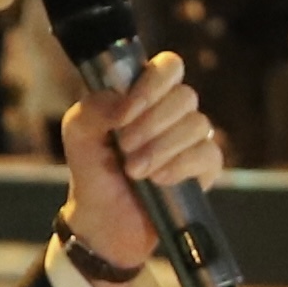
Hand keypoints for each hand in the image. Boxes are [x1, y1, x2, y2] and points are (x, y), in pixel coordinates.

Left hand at [64, 47, 227, 275]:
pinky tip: (160, 179)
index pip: (169, 67)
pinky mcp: (205, 168)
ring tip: (136, 171)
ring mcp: (192, 139)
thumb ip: (94, 107)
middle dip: (152, 124)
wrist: (104, 219)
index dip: (152, 85)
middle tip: (125, 147)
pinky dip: (181, 166)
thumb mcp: (79, 132)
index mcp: (146, 94)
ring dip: (162, 148)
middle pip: (185, 96)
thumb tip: (125, 104)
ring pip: (198, 125)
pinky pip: (208, 154)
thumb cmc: (94, 170)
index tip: (127, 113)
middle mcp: (173, 112)